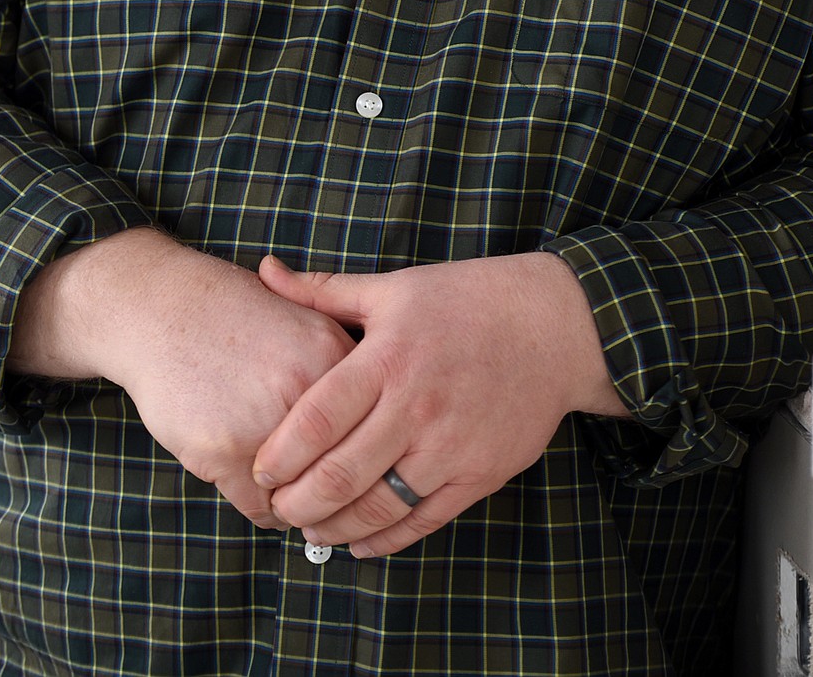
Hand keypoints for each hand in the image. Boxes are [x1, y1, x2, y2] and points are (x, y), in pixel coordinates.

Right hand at [10, 229, 355, 527]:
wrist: (162, 310)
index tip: (361, 467)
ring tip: (291, 489)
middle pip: (343, 470)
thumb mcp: (304, 318)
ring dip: (299, 500)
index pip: (374, 430)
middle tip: (328, 491)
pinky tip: (257, 486)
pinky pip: (260, 508)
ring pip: (303, 496)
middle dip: (336, 485)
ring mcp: (264, 425)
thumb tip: (381, 426)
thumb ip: (344, 365)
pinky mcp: (223, 453)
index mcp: (333, 355)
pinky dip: (263, 506)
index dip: (369, 452)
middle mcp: (305, 391)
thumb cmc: (234, 315)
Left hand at [251, 249, 624, 556]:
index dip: (279, 454)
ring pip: (378, 507)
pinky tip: (357, 543)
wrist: (554, 326)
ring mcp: (449, 447)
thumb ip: (324, 291)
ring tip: (309, 529)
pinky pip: (422, 521)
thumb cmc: (466, 301)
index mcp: (387, 358)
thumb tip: (264, 270)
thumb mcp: (394, 288)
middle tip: (274, 510)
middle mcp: (415, 407)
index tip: (259, 469)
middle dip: (297, 503)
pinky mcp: (478, 475)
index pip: (316, 419)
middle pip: (339, 474)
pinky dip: (384, 540)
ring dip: (334, 528)